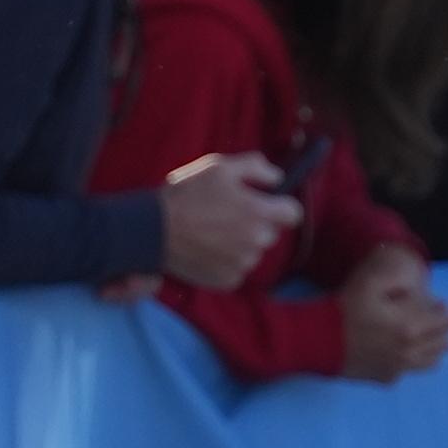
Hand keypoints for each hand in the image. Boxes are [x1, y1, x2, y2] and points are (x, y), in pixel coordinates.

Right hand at [157, 151, 300, 292]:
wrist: (153, 230)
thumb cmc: (186, 195)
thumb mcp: (219, 166)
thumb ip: (255, 167)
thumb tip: (277, 176)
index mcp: (260, 212)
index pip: (294, 213)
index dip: (281, 206)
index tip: (268, 204)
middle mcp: (257, 241)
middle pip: (270, 233)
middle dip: (255, 223)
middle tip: (226, 214)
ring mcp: (243, 264)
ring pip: (252, 251)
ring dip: (239, 243)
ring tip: (211, 231)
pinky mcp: (228, 280)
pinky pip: (236, 268)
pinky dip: (225, 260)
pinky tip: (206, 248)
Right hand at [339, 246, 447, 383]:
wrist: (317, 341)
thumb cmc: (345, 309)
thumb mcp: (370, 282)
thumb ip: (399, 280)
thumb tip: (420, 286)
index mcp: (411, 327)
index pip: (447, 322)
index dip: (444, 309)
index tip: (434, 303)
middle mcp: (411, 352)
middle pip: (444, 343)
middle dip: (441, 328)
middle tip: (427, 317)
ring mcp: (400, 368)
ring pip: (433, 360)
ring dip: (432, 346)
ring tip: (419, 334)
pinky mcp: (388, 378)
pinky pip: (411, 370)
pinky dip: (413, 359)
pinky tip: (398, 348)